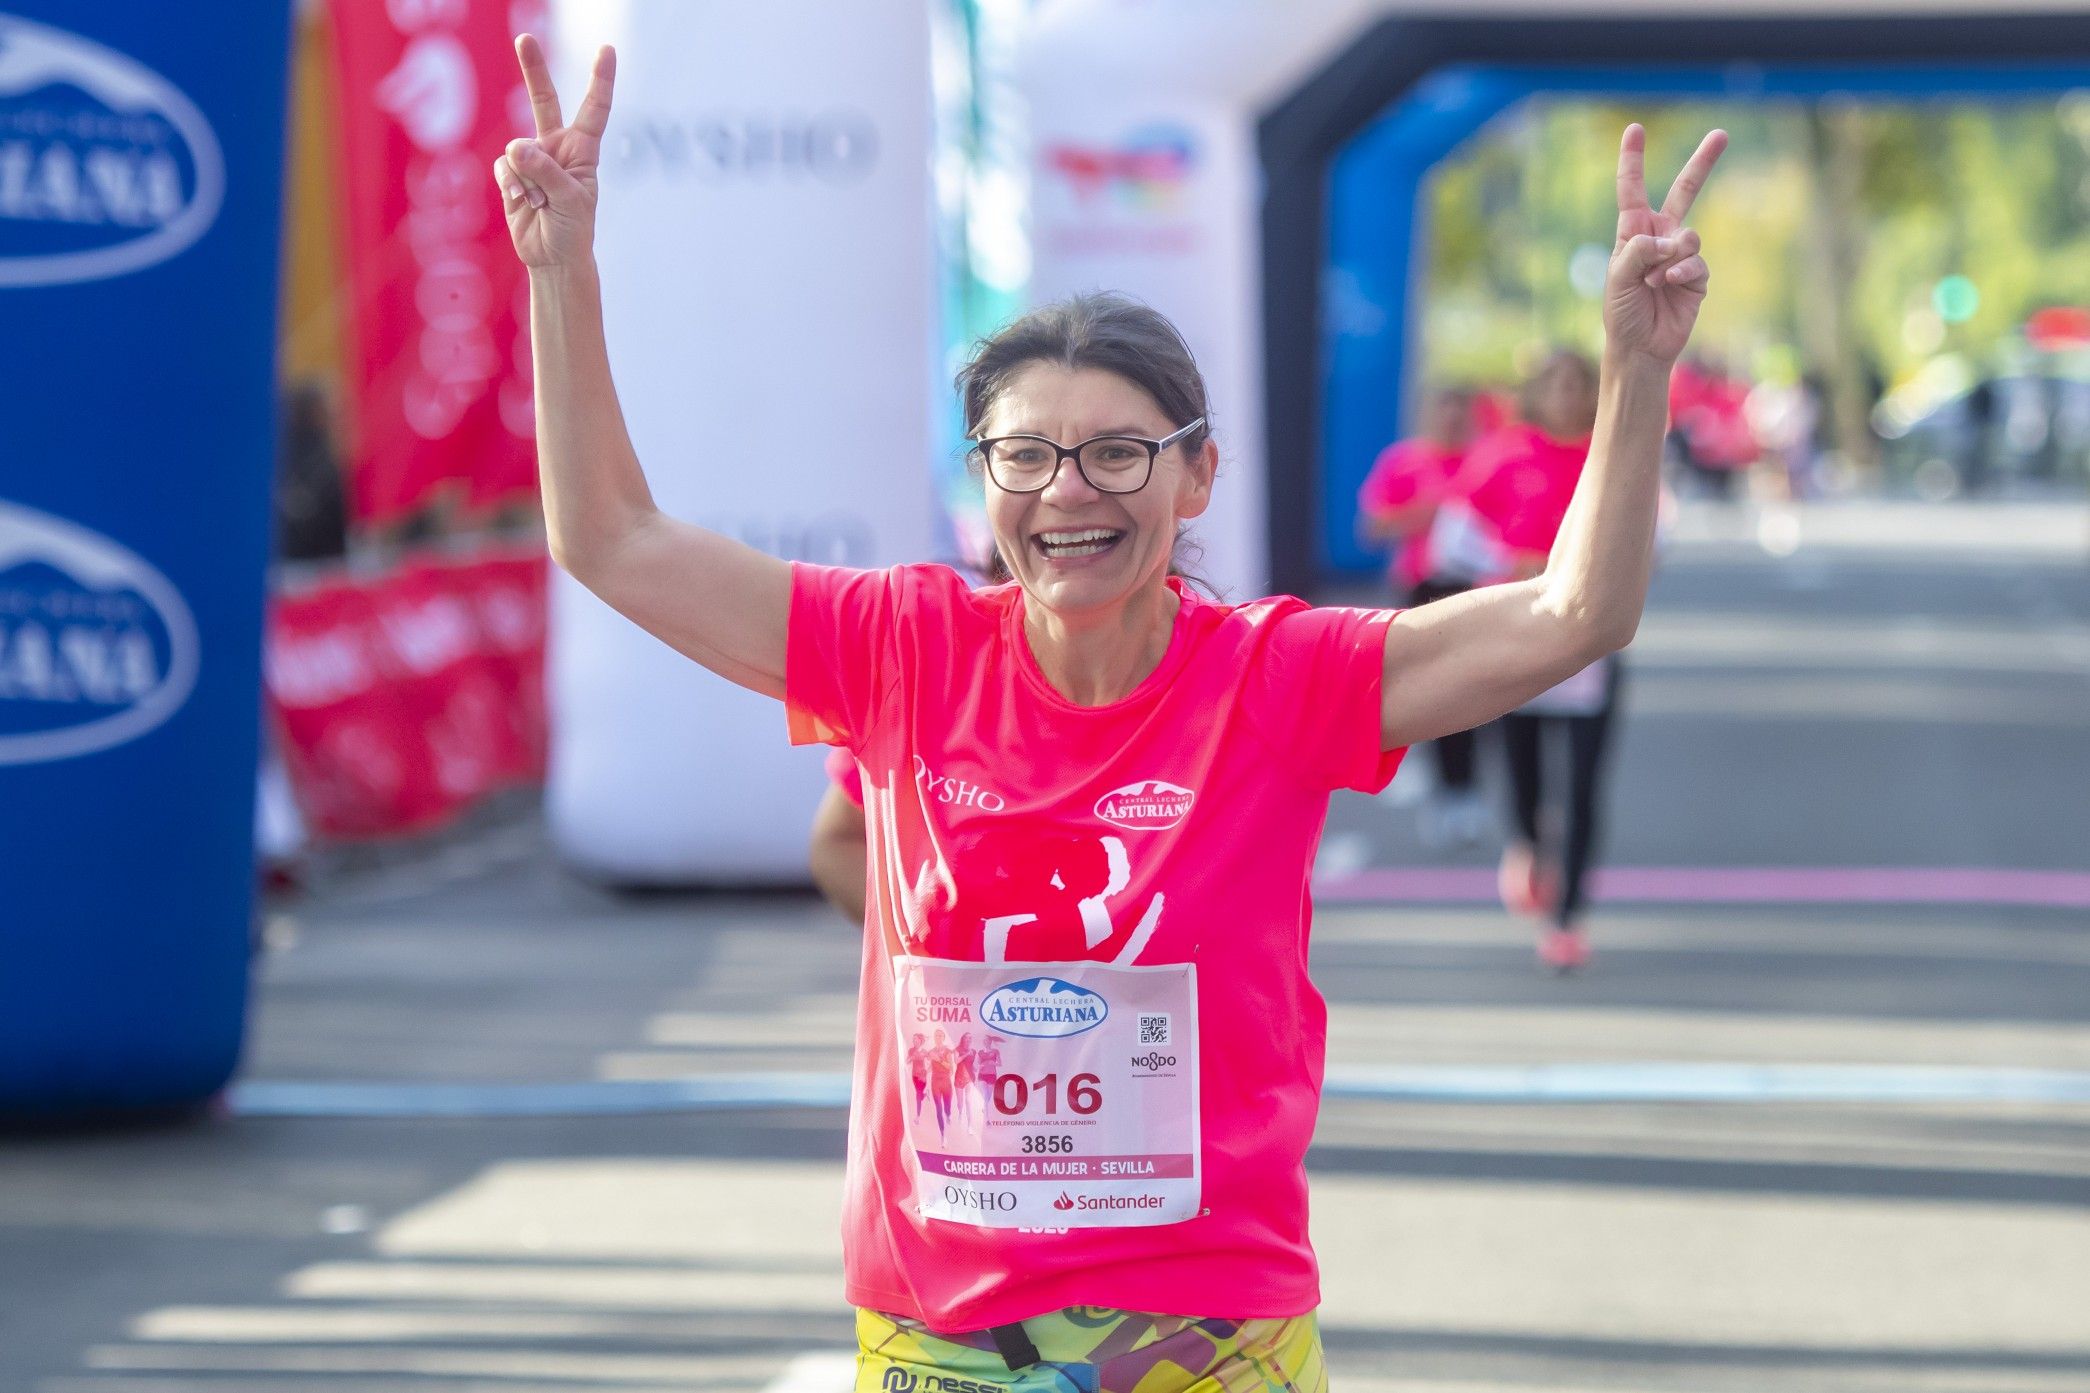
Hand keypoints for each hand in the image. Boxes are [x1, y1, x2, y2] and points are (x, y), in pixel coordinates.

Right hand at [495, 35, 614, 268]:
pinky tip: (524, 203)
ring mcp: (531, 158)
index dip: (600, 79)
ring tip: (542, 202)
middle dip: (533, 69)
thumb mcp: (571, 201)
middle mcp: (556, 147)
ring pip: (518, 150)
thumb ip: (546, 172)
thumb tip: (516, 148)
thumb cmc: (573, 230)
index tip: (607, 49)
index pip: (594, 109)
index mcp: (582, 150)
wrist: (552, 257)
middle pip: (544, 100)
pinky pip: (504, 167)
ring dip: (528, 179)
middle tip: (525, 38)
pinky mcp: (510, 172)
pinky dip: (512, 186)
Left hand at [1604, 123, 1725, 364]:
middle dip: (1703, 163)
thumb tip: (1672, 240)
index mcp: (1633, 232)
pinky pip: (1695, 262)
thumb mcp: (1618, 277)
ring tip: (1653, 283)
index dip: (1633, 160)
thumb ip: (1639, 250)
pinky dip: (1680, 273)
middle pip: (1685, 191)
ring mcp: (1681, 255)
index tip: (1634, 129)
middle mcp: (1660, 237)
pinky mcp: (1697, 275)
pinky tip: (1668, 287)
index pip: (1633, 190)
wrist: (1641, 348)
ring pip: (1689, 236)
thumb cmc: (1621, 313)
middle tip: (1721, 134)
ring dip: (1669, 260)